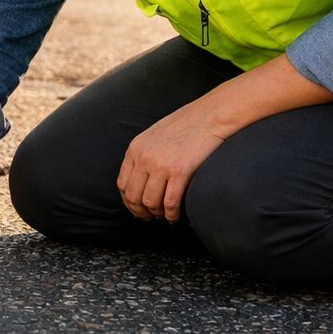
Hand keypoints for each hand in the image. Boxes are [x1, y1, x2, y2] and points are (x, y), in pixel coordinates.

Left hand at [116, 106, 228, 223]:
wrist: (209, 116)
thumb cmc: (185, 125)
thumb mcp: (154, 136)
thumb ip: (144, 154)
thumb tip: (141, 179)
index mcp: (135, 148)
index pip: (122, 184)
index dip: (129, 201)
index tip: (137, 208)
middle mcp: (144, 158)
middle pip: (134, 196)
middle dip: (141, 211)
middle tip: (150, 217)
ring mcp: (161, 165)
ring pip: (150, 202)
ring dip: (156, 214)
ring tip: (164, 215)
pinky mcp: (180, 172)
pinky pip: (170, 203)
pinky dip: (172, 214)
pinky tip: (175, 216)